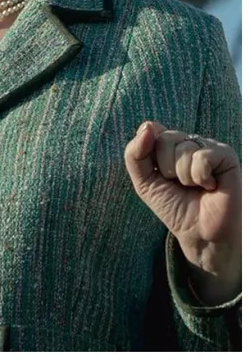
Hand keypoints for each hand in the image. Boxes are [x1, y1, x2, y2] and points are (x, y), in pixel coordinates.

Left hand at [125, 121, 240, 300]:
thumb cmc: (174, 206)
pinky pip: (202, 157)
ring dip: (184, 176)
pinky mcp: (225, 155)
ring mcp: (207, 146)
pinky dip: (200, 177)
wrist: (199, 233)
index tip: (158, 173)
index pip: (150, 130)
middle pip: (164, 139)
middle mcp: (187, 141)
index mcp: (167, 144)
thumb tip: (147, 126)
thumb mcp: (144, 181)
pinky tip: (209, 185)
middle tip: (179, 184)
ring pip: (183, 149)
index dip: (148, 153)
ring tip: (195, 187)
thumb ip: (135, 154)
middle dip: (166, 168)